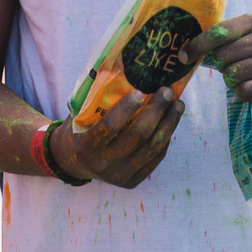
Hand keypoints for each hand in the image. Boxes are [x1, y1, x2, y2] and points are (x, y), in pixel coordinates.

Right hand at [55, 89, 183, 188]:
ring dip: (169, 124)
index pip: (109, 127)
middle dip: (156, 111)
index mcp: (86, 147)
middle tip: (167, 91)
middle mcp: (103, 165)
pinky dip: (166, 137)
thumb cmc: (80, 129)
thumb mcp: (81, 116)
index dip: (126, 109)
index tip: (140, 91)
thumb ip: (97, 100)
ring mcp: (120, 176)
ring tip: (178, 104)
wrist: (74, 162)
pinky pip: (156, 157)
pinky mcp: (133, 181)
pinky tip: (171, 121)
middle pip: (137, 136)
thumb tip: (126, 70)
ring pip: (152, 148)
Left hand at [185, 13, 251, 106]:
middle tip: (235, 66)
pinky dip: (242, 93)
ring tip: (246, 76)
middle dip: (222, 66)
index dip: (197, 46)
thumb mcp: (247, 37)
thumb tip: (186, 50)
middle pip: (222, 57)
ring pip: (232, 75)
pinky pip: (244, 91)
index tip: (184, 56)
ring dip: (232, 80)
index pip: (219, 32)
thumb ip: (223, 38)